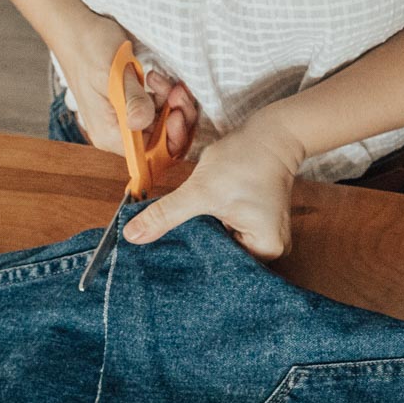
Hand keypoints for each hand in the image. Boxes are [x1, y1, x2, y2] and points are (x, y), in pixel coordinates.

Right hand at [54, 13, 197, 158]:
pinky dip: (162, 96)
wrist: (76, 29)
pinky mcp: (129, 106)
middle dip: (175, 116)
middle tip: (176, 90)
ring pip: (162, 124)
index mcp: (110, 134)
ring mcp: (124, 120)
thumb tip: (142, 123)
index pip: (150, 156)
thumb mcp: (112, 73)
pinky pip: (156, 110)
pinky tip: (154, 78)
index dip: (171, 139)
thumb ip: (131, 99)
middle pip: (161, 141)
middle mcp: (117, 133)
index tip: (177, 112)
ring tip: (159, 79)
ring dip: (170, 103)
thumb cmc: (89, 49)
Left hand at [122, 112, 308, 260]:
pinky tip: (194, 223)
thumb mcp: (200, 190)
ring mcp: (264, 236)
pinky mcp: (256, 223)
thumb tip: (132, 236)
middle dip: (194, 252)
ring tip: (175, 237)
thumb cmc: (245, 159)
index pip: (221, 269)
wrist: (271, 133)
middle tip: (161, 250)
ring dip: (201, 238)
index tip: (162, 261)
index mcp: (266, 250)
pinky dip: (210, 228)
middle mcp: (270, 249)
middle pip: (222, 260)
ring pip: (222, 245)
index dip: (191, 264)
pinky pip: (228, 233)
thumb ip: (166, 215)